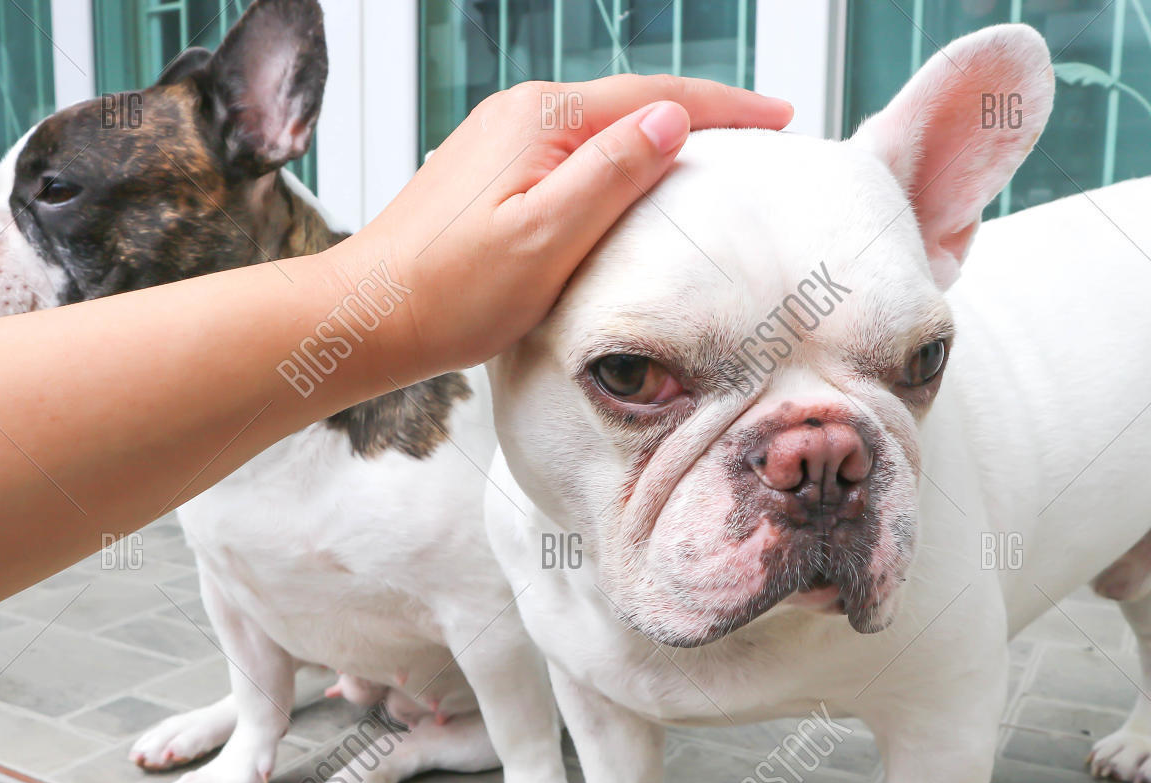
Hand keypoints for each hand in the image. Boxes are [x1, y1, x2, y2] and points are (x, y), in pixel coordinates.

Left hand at [323, 75, 792, 378]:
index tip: (779, 118)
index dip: (724, 108)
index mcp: (542, 120)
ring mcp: (501, 139)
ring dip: (657, 136)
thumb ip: (611, 173)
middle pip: (629, 103)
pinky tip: (632, 182)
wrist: (370, 315)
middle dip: (698, 114)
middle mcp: (520, 113)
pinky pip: (571, 150)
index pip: (654, 99)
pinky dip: (617, 159)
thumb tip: (673, 120)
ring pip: (600, 126)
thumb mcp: (547, 237)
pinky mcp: (490, 170)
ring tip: (710, 156)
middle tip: (759, 135)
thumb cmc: (453, 291)